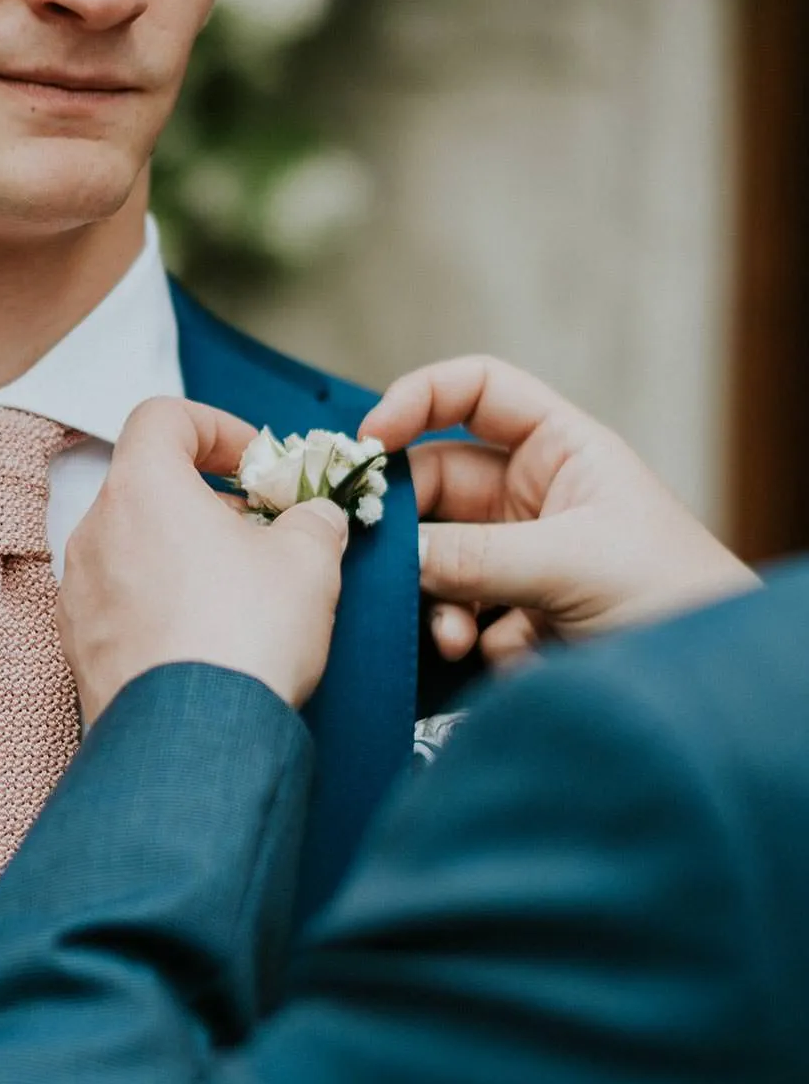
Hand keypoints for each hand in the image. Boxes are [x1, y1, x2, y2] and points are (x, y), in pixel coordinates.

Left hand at [60, 397, 349, 722]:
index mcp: (142, 487)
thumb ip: (313, 519)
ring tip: (239, 589)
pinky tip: (207, 635)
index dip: (216, 427)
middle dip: (208, 500)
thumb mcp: (309, 559)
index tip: (257, 463)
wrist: (196, 738)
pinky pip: (121, 601)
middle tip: (262, 532)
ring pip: (132, 545)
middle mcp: (94, 531)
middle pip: (148, 485)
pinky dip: (160, 600)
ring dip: (183, 552)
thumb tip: (314, 518)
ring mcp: (79, 592)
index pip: (162, 417)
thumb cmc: (246, 633)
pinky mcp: (80, 647)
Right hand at [361, 356, 757, 666]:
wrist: (715, 691)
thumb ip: (474, 557)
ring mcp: (524, 558)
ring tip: (454, 638)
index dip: (417, 399)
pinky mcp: (518, 618)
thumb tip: (392, 553)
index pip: (476, 392)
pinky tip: (496, 659)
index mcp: (562, 450)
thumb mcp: (573, 564)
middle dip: (410, 526)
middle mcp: (536, 496)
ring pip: (439, 557)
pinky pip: (459, 615)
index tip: (369, 440)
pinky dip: (463, 637)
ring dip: (435, 596)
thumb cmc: (678, 599)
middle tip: (378, 560)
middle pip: (438, 484)